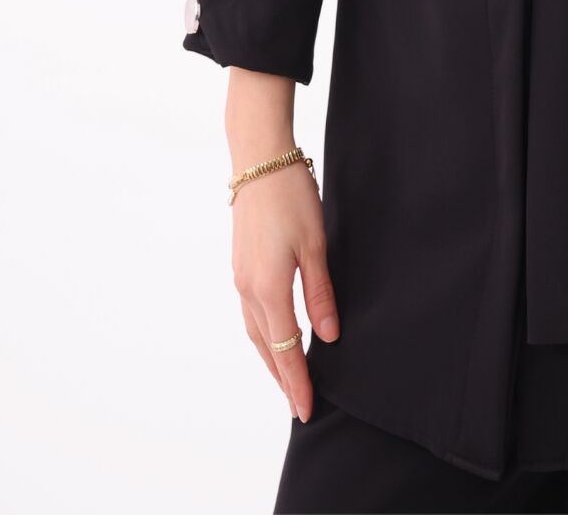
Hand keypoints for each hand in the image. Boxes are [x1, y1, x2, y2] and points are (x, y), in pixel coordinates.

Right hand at [229, 148, 337, 423]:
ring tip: (287, 379)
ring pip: (255, 332)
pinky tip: (273, 336)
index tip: (306, 408)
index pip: (285, 349)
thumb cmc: (291, 196)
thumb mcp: (316, 243)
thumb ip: (320, 293)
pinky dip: (263, 334)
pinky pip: (251, 313)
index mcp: (268, 288)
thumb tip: (326, 336)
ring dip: (270, 359)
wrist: (259, 159)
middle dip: (282, 378)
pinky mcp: (241, 265)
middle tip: (298, 406)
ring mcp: (241, 277)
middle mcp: (248, 289)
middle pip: (266, 348)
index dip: (297, 381)